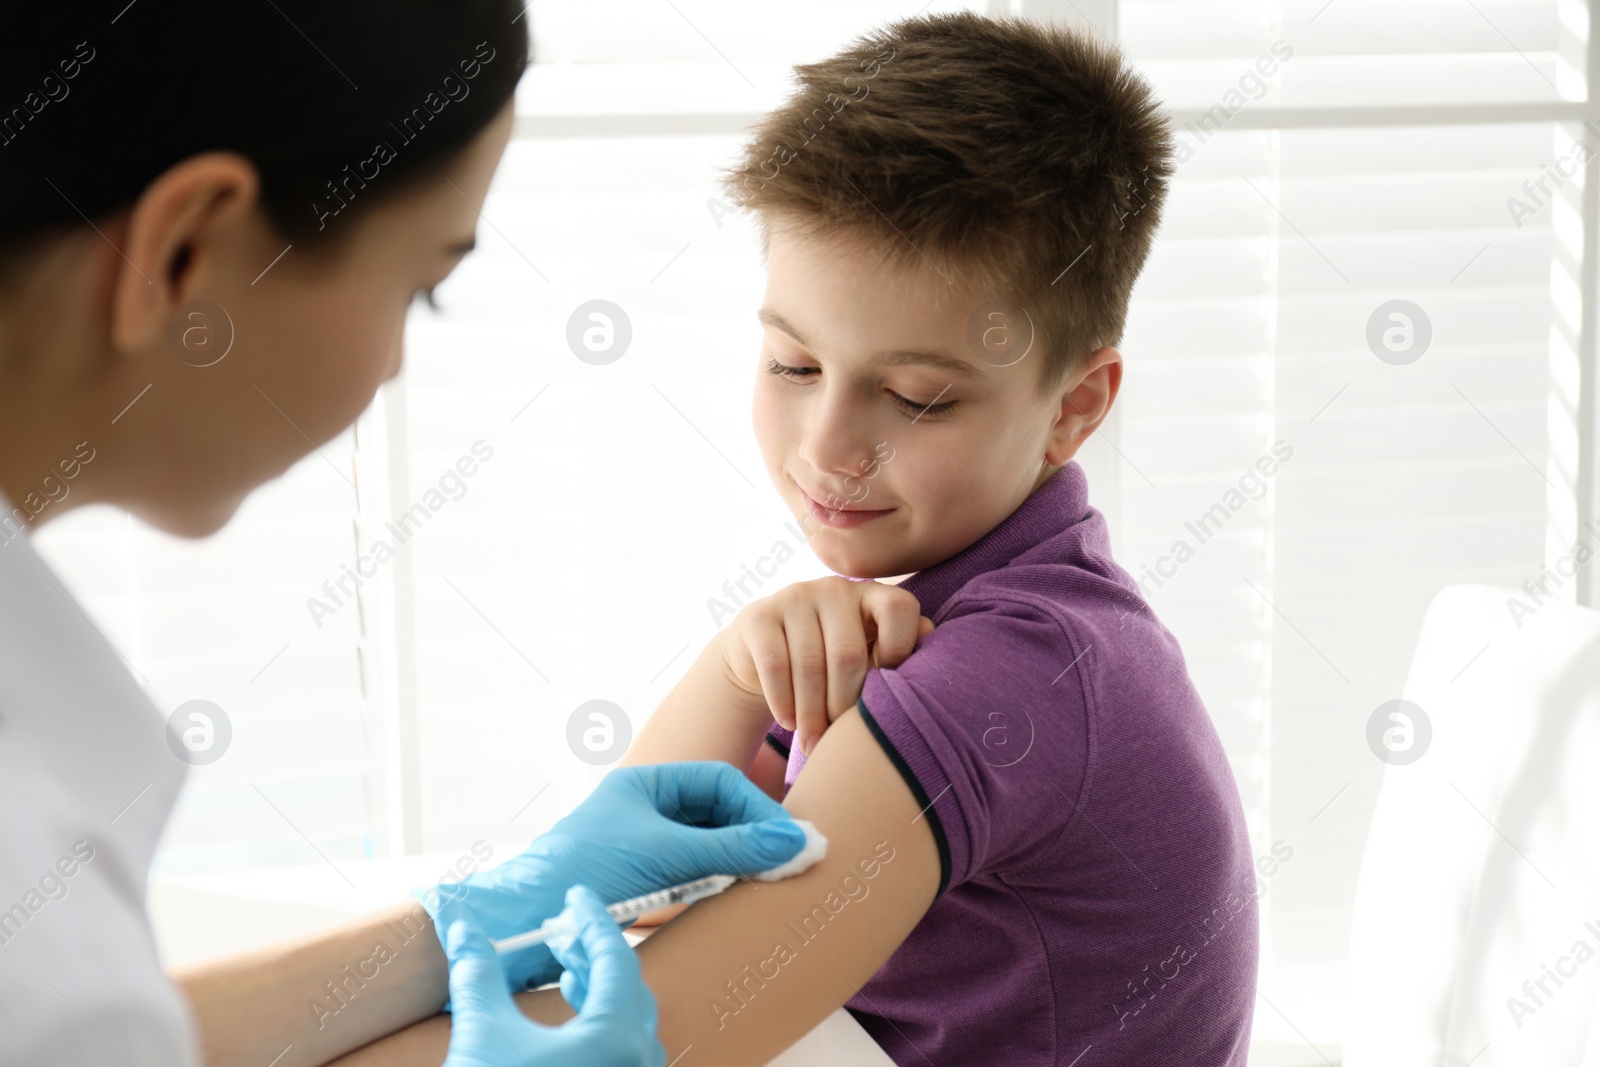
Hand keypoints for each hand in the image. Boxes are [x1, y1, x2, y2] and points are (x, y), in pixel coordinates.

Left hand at [414, 762, 806, 993]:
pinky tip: (730, 895)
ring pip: (708, 845)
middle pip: (717, 812)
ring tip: (764, 878)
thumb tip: (795, 841)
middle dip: (753, 834)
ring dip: (737, 860)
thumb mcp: (667, 855)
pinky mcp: (641, 884)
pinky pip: (692, 875)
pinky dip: (715, 882)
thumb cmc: (585, 872)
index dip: (758, 809)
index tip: (787, 840)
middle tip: (787, 861)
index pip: (720, 783)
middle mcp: (645, 809)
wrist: (524, 923)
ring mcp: (643, 847)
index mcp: (646, 784)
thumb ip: (733, 847)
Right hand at [441, 886, 664, 1066]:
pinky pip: (623, 1050)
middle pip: (627, 988)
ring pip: (629, 1022)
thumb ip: (477, 972)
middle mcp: (638, 1063)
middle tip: (561, 929)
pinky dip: (601, 1022)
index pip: (614, 958)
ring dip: (598, 988)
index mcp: (617, 1038)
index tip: (577, 895)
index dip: (593, 920)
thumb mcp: (483, 1032)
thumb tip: (460, 924)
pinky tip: (572, 1015)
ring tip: (564, 968)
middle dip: (593, 953)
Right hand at [720, 577, 933, 756]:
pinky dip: (783, 703)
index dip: (899, 651)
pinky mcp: (759, 615)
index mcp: (871, 594)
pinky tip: (788, 723)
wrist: (760, 658)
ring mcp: (795, 596)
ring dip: (811, 715)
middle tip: (837, 740)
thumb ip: (900, 651)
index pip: (900, 607)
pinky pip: (776, 666)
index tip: (883, 688)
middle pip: (849, 654)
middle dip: (843, 706)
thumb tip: (930, 640)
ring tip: (813, 743)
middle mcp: (835, 588)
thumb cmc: (828, 663)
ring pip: (810, 666)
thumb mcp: (867, 656)